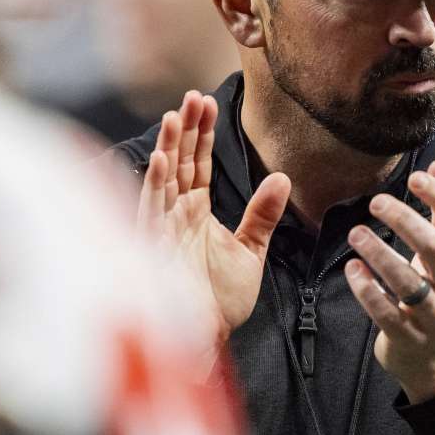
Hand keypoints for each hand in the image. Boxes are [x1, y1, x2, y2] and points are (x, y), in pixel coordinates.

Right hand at [137, 90, 290, 357]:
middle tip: (193, 96)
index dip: (201, 133)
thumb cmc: (220, 300)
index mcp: (196, 212)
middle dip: (184, 129)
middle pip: (179, 162)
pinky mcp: (154, 249)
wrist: (206, 338)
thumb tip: (282, 177)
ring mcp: (163, 230)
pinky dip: (155, 185)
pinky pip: (152, 211)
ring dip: (167, 148)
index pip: (197, 163)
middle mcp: (176, 215)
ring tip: (174, 116)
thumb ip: (264, 215)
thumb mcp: (251, 251)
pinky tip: (161, 160)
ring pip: (163, 180)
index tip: (207, 101)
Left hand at [344, 160, 434, 402]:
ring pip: (409, 283)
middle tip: (376, 202)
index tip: (416, 177)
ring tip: (355, 233)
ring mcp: (432, 315)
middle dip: (406, 222)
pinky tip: (352, 269)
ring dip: (380, 255)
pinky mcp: (407, 336)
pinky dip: (368, 291)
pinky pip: (386, 313)